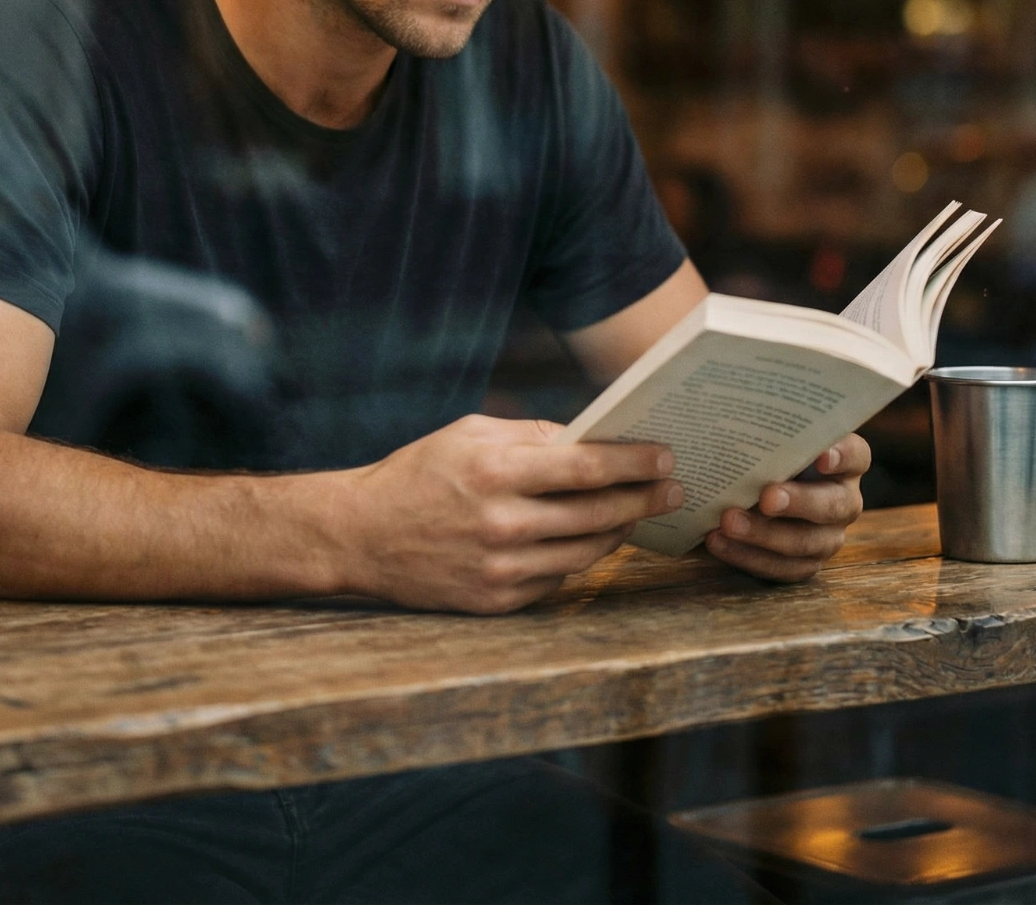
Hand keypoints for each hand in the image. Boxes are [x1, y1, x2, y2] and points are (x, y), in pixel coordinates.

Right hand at [341, 415, 681, 613]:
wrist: (360, 535)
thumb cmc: (418, 473)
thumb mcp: (470, 434)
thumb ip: (531, 436)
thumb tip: (591, 439)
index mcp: (496, 472)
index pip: (587, 467)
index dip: (634, 462)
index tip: (665, 455)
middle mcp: (503, 524)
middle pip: (599, 513)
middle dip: (645, 498)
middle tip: (674, 487)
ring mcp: (502, 569)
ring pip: (588, 552)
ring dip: (622, 530)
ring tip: (640, 512)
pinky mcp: (497, 602)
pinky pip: (558, 580)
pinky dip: (580, 557)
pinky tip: (594, 539)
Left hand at [704, 434, 870, 582]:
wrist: (745, 487)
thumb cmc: (760, 449)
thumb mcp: (767, 433)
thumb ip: (766, 423)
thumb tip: (739, 394)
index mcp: (843, 461)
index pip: (856, 455)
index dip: (842, 456)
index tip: (819, 456)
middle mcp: (843, 499)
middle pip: (833, 504)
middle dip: (799, 502)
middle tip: (766, 497)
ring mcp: (827, 535)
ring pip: (807, 542)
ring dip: (765, 535)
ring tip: (728, 522)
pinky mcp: (805, 562)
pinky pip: (783, 568)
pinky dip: (748, 556)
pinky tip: (717, 541)